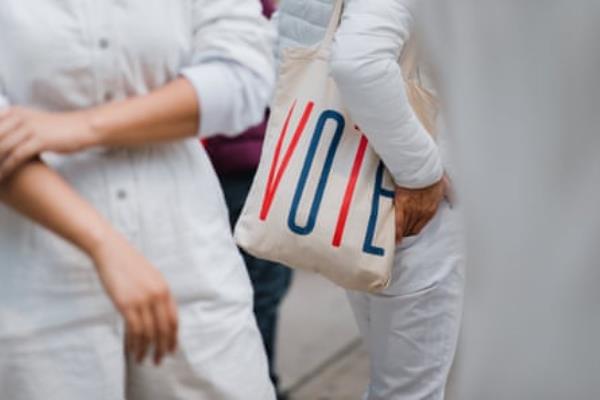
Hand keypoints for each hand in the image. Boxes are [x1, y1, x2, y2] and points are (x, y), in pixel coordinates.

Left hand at [0, 106, 95, 179]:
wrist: (81, 128)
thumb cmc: (58, 129)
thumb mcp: (33, 122)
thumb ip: (15, 127)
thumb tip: (3, 140)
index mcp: (14, 112)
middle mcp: (18, 117)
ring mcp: (29, 128)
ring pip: (1, 148)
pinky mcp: (39, 140)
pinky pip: (16, 156)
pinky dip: (6, 168)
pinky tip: (2, 177)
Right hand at [90, 232, 178, 364]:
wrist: (111, 250)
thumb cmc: (128, 264)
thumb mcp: (150, 277)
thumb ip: (157, 295)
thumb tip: (159, 316)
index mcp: (165, 289)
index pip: (174, 320)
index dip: (173, 338)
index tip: (171, 350)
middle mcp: (158, 295)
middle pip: (164, 329)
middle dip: (162, 348)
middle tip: (158, 361)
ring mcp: (143, 300)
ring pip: (149, 333)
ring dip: (146, 349)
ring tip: (143, 360)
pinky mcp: (126, 304)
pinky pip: (134, 330)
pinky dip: (135, 343)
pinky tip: (132, 350)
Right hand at [394, 174, 450, 244]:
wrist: (422, 171)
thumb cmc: (432, 176)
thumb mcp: (444, 187)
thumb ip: (447, 196)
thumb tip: (454, 200)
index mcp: (431, 209)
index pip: (422, 224)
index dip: (416, 229)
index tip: (412, 232)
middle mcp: (421, 212)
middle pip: (413, 228)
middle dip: (408, 232)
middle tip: (403, 236)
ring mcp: (411, 210)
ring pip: (406, 227)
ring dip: (402, 234)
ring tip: (398, 239)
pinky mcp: (401, 206)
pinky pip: (398, 223)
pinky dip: (397, 233)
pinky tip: (396, 239)